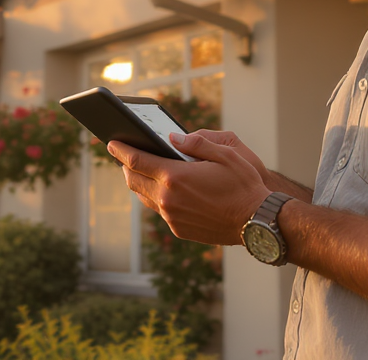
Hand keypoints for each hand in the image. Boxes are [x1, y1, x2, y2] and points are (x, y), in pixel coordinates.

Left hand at [108, 135, 270, 245]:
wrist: (256, 222)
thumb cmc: (244, 185)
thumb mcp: (225, 154)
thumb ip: (196, 143)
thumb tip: (173, 138)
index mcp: (175, 177)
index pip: (136, 160)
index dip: (121, 149)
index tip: (111, 142)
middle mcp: (168, 199)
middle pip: (133, 180)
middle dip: (126, 165)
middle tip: (124, 155)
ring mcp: (172, 216)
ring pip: (144, 197)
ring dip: (139, 182)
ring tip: (141, 170)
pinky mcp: (179, 229)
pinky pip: (160, 210)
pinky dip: (156, 197)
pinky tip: (164, 190)